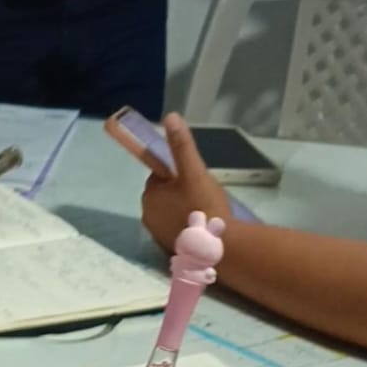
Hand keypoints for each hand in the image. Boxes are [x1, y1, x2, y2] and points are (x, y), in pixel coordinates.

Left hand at [142, 113, 231, 252]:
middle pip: (166, 195)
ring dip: (186, 209)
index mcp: (149, 196)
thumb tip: (170, 117)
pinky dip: (188, 226)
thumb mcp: (194, 171)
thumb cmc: (205, 206)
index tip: (196, 180)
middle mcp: (148, 216)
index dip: (179, 175)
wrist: (219, 248)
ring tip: (207, 212)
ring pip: (172, 212)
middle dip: (183, 193)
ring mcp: (158, 235)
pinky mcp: (171, 249)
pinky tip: (204, 227)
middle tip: (204, 196)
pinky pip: (178, 229)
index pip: (160, 177)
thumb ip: (181, 145)